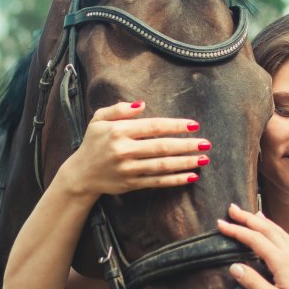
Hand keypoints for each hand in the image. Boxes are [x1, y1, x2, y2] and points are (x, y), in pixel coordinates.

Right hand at [55, 100, 210, 198]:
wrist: (81, 174)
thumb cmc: (93, 142)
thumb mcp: (99, 119)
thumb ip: (119, 109)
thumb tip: (142, 104)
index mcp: (118, 131)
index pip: (152, 127)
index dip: (174, 126)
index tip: (193, 125)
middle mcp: (124, 150)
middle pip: (161, 147)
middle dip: (186, 145)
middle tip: (206, 143)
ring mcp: (128, 169)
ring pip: (162, 165)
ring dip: (185, 162)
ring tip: (203, 159)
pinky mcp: (131, 184)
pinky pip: (158, 182)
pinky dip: (175, 179)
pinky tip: (191, 176)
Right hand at [217, 204, 288, 288]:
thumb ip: (254, 283)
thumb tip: (234, 266)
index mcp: (282, 262)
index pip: (256, 240)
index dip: (237, 230)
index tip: (221, 224)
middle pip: (267, 229)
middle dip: (248, 217)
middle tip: (232, 209)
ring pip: (277, 231)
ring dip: (261, 220)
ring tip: (250, 212)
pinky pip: (285, 237)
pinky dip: (274, 228)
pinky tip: (271, 229)